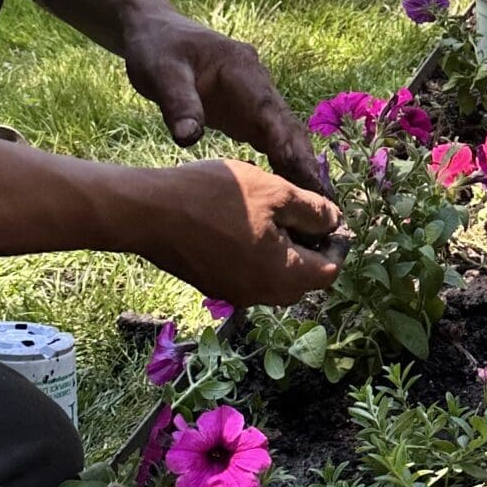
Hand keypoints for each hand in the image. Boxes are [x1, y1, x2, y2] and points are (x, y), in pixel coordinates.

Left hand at [123, 9, 325, 193]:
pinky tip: (293, 191)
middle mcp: (257, 84)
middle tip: (322, 199)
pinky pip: (271, 140)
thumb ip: (178, 103)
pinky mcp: (247, 115)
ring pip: (284, 134)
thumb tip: (188, 139)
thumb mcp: (161, 72)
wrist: (156, 34)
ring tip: (317, 203)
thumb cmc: (157, 50)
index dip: (285, 140)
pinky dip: (283, 164)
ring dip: (299, 165)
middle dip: (304, 160)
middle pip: (286, 124)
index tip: (300, 169)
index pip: (268, 108)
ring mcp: (255, 100)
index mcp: (241, 68)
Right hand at [136, 159, 343, 304]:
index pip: (330, 270)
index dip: (338, 243)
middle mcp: (262, 294)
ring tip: (270, 213)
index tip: (328, 216)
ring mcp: (235, 294)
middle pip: (304, 279)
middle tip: (301, 211)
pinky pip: (249, 275)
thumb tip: (335, 224)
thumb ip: (313, 211)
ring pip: (275, 277)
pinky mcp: (214, 285)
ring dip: (283, 251)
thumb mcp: (274, 191)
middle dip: (311, 248)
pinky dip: (257, 255)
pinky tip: (241, 223)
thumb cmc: (215, 197)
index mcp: (283, 275)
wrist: (149, 213)